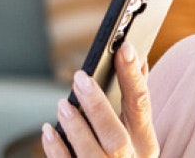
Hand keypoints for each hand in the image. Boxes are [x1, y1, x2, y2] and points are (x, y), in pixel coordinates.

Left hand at [41, 41, 157, 157]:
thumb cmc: (122, 154)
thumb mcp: (135, 131)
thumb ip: (133, 100)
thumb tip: (137, 59)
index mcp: (145, 144)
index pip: (141, 106)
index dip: (134, 77)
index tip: (124, 48)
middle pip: (117, 139)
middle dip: (98, 108)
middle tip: (80, 77)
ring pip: (94, 156)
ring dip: (77, 128)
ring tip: (62, 104)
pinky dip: (57, 150)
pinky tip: (49, 130)